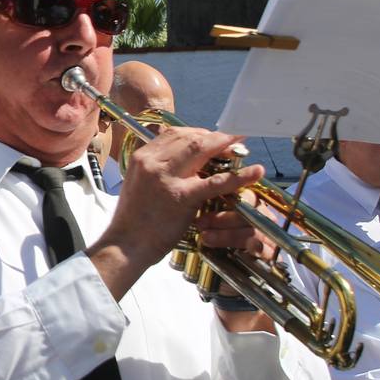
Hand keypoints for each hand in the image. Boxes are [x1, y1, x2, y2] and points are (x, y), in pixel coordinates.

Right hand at [101, 126, 263, 272]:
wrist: (125, 245)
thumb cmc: (133, 219)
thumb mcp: (139, 184)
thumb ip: (157, 169)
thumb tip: (179, 161)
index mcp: (142, 157)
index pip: (174, 133)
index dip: (199, 133)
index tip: (213, 139)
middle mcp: (152, 162)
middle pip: (190, 137)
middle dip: (215, 137)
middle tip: (234, 141)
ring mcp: (166, 178)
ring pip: (201, 150)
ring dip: (225, 146)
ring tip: (243, 146)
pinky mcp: (181, 197)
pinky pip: (214, 182)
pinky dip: (238, 176)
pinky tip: (255, 171)